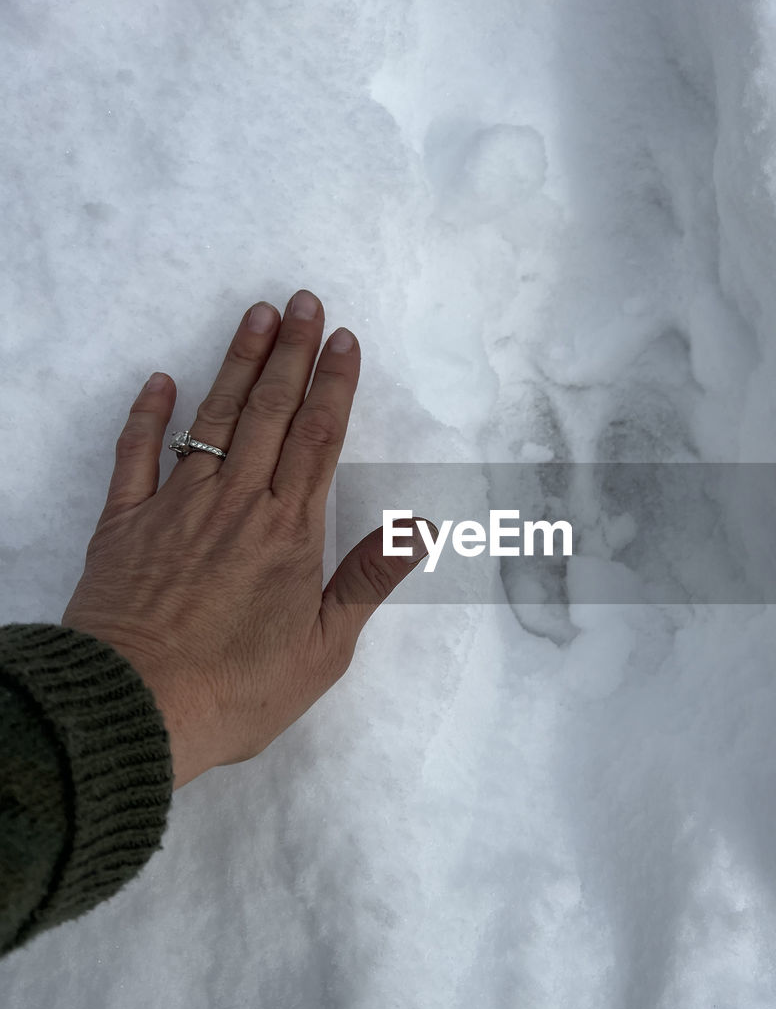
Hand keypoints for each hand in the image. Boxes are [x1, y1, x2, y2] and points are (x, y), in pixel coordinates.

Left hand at [61, 289, 431, 789]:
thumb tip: (419, 530)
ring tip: (256, 316)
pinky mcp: (124, 522)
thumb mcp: (323, 650)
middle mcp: (236, 503)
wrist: (134, 708)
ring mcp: (177, 506)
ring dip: (237, 363)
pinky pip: (136, 453)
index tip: (343, 340)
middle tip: (303, 301)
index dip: (334, 384)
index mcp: (289, 531)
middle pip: (270, 411)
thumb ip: (368, 580)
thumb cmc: (234, 690)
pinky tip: (161, 380)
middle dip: (291, 352)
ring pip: (213, 417)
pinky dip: (148, 414)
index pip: (319, 438)